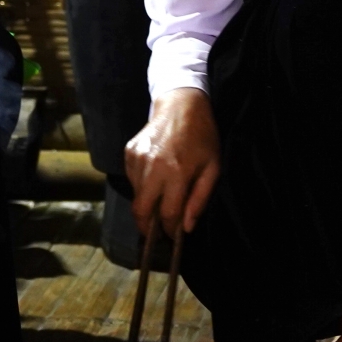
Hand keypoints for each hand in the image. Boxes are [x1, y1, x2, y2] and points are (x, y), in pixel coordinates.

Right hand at [123, 89, 220, 239]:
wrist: (181, 104)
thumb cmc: (202, 137)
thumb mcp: (212, 168)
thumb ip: (199, 199)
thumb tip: (186, 228)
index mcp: (176, 173)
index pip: (167, 215)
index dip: (170, 230)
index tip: (173, 237)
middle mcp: (152, 168)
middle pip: (141, 211)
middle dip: (147, 227)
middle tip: (155, 232)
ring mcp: (137, 159)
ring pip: (135, 196)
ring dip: (146, 204)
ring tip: (159, 198)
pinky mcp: (129, 152)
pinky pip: (131, 179)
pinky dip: (141, 185)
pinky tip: (154, 177)